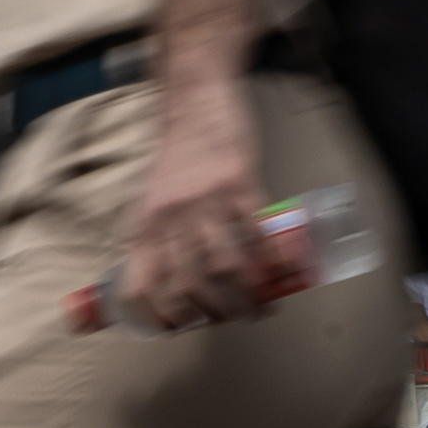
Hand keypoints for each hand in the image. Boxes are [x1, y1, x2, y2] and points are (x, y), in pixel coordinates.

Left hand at [120, 75, 264, 331]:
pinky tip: (287, 273)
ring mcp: (206, 201)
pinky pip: (258, 233)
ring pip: (225, 266)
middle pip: (188, 284)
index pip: (141, 284)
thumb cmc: (175, 154)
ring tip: (260, 307)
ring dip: (246, 297)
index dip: (160, 315)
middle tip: (231, 318)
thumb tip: (163, 281)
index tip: (182, 327)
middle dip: (213, 312)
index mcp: (144, 223)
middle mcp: (171, 217)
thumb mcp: (150, 197)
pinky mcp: (240, 184)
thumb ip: (156, 236)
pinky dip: (275, 260)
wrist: (193, 100)